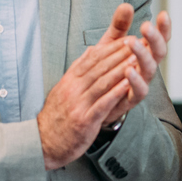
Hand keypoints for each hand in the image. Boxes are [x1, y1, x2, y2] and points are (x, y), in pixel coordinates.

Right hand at [38, 38, 137, 169]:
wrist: (43, 142)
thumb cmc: (58, 115)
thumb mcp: (65, 87)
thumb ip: (80, 69)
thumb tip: (92, 50)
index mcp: (70, 80)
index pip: (93, 59)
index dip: (111, 47)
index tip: (128, 38)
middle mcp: (73, 89)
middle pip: (99, 67)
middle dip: (120, 54)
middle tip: (138, 43)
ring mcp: (78, 104)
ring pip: (102, 83)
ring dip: (121, 70)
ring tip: (136, 59)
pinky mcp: (84, 120)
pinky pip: (102, 104)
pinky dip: (116, 93)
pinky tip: (128, 85)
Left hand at [94, 4, 172, 124]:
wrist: (95, 102)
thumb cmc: (108, 71)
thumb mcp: (111, 45)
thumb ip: (119, 26)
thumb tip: (126, 5)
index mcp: (144, 54)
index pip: (158, 39)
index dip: (163, 28)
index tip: (163, 14)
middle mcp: (146, 69)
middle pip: (159, 52)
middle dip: (155, 39)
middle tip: (146, 26)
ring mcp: (141, 84)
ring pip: (150, 70)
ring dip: (143, 55)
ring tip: (132, 42)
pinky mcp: (131, 99)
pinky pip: (138, 91)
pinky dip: (135, 81)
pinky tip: (127, 70)